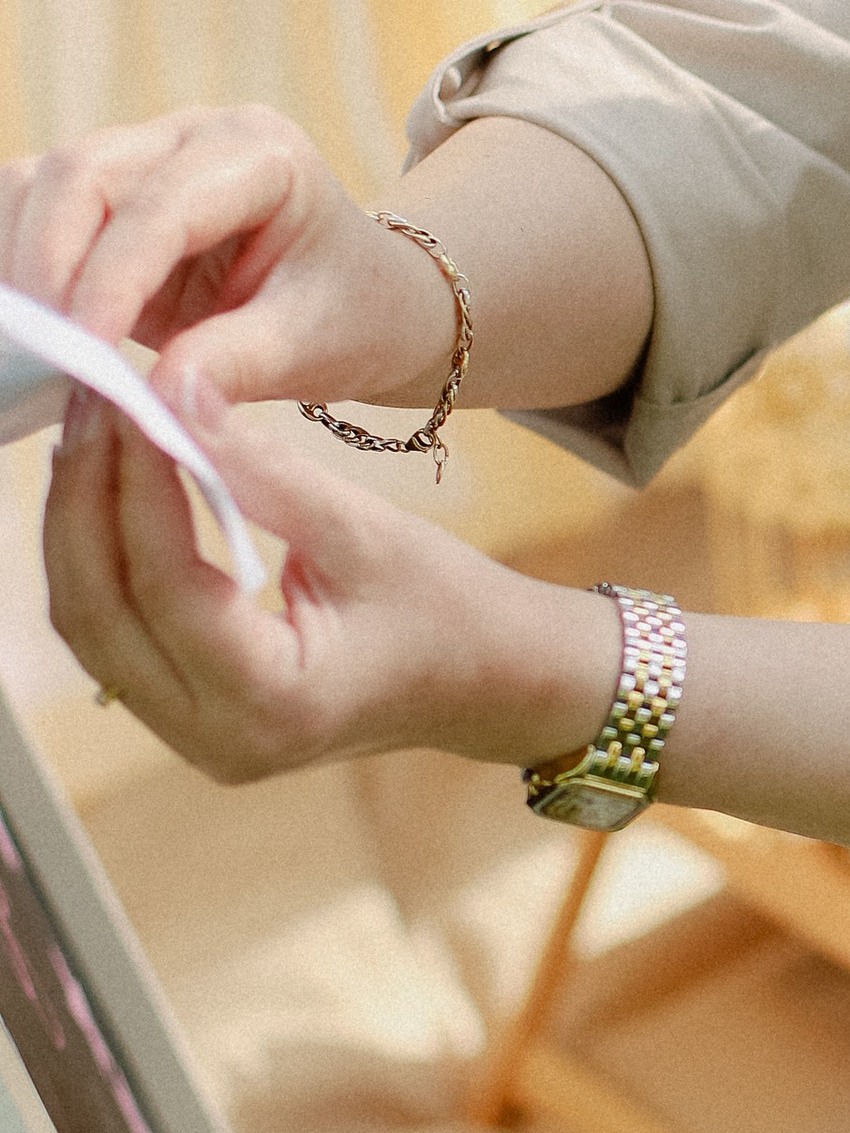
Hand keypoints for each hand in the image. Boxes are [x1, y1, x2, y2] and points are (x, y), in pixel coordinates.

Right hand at [0, 108, 456, 414]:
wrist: (363, 299)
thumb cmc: (350, 314)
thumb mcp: (311, 346)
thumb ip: (234, 367)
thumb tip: (156, 402)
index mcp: (262, 155)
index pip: (162, 207)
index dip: (110, 280)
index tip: (82, 356)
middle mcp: (193, 136)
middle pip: (80, 174)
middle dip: (46, 265)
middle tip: (40, 357)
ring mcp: (143, 155)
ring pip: (39, 184)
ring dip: (21, 265)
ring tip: (27, 350)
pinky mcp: (107, 195)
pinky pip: (33, 213)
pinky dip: (19, 269)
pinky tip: (29, 334)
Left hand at [43, 382, 620, 786]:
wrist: (489, 681)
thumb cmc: (450, 610)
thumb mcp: (366, 530)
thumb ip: (261, 472)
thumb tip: (176, 393)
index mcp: (272, 704)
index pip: (162, 584)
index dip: (130, 484)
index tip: (127, 399)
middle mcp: (216, 740)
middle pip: (96, 615)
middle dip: (81, 501)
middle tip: (91, 407)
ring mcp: (192, 739)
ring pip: (88, 628)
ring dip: (76, 527)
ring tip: (92, 436)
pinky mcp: (184, 717)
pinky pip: (110, 635)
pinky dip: (99, 559)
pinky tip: (108, 491)